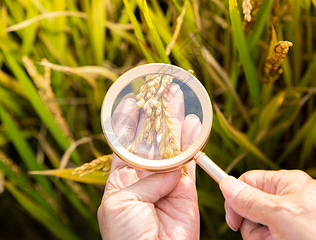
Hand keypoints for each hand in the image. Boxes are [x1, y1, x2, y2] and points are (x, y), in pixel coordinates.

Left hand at [98, 84, 200, 239]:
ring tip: (180, 97)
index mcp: (122, 180)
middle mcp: (144, 178)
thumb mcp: (121, 202)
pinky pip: (191, 164)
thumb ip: (147, 178)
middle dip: (157, 115)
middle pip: (152, 139)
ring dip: (177, 122)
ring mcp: (166, 184)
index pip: (126, 144)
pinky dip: (193, 144)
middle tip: (163, 90)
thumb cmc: (125, 236)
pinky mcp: (186, 192)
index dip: (130, 122)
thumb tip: (170, 169)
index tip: (134, 100)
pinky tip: (194, 124)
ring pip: (173, 147)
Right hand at [219, 170, 315, 239]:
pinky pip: (269, 236)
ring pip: (258, 226)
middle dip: (254, 225)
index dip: (235, 199)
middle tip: (269, 234)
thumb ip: (250, 199)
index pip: (248, 182)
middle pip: (250, 207)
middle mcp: (286, 198)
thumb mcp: (280, 213)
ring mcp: (289, 217)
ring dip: (263, 237)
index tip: (233, 220)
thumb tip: (225, 183)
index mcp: (284, 182)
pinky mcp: (291, 233)